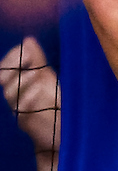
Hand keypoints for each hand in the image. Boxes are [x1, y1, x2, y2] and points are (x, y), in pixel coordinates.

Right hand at [0, 36, 58, 153]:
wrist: (59, 131)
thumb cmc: (52, 102)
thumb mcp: (47, 78)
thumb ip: (37, 60)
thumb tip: (28, 39)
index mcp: (18, 82)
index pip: (5, 67)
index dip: (12, 57)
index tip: (26, 48)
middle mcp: (15, 94)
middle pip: (4, 78)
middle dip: (14, 66)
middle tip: (28, 57)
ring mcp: (18, 107)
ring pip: (10, 92)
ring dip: (23, 80)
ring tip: (35, 74)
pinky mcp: (25, 121)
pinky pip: (21, 108)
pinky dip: (28, 97)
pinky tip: (39, 89)